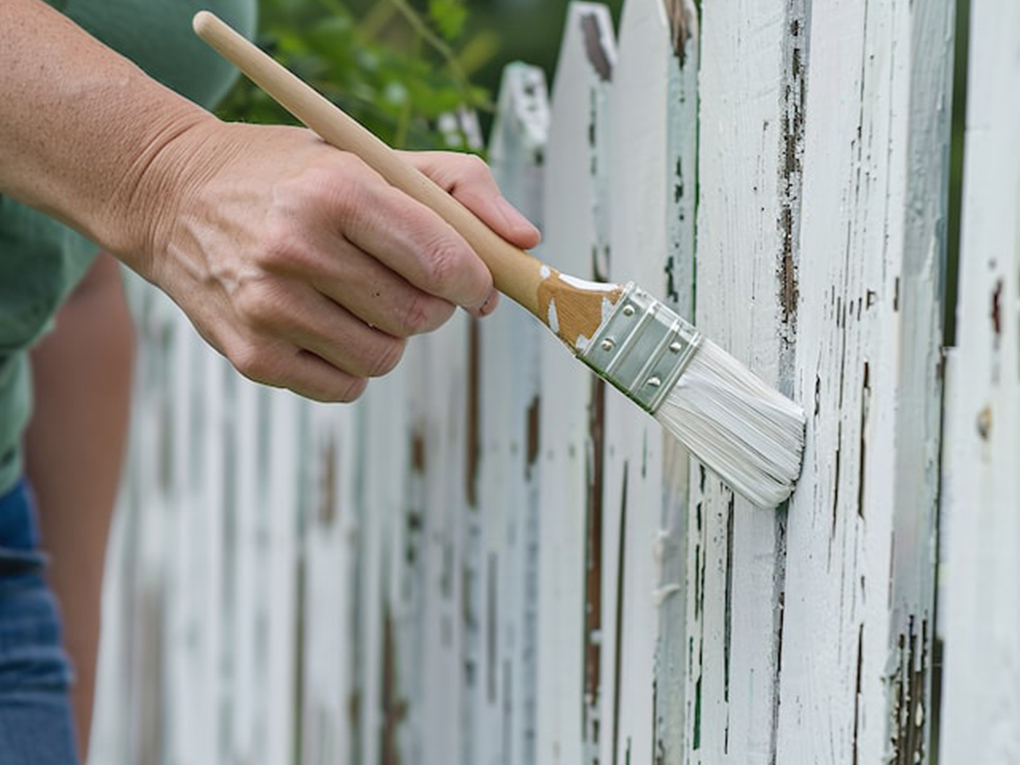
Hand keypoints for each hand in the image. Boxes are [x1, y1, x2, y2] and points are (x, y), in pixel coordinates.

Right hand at [134, 119, 540, 401]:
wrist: (172, 194)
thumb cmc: (291, 174)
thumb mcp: (368, 155)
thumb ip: (460, 186)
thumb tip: (525, 241)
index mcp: (336, 190)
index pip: (442, 262)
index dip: (475, 282)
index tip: (475, 283)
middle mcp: (296, 249)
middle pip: (420, 316)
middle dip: (433, 305)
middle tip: (408, 281)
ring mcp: (269, 308)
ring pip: (386, 357)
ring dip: (390, 334)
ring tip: (357, 296)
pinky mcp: (252, 355)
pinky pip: (346, 386)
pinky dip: (352, 364)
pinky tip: (327, 323)